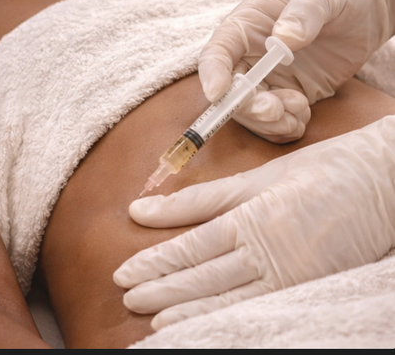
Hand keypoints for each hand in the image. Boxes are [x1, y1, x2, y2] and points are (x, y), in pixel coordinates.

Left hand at [113, 116, 394, 329]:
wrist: (383, 182)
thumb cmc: (321, 170)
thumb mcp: (259, 177)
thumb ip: (201, 197)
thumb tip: (144, 207)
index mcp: (255, 217)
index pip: (194, 247)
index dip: (156, 263)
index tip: (125, 273)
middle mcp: (271, 253)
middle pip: (205, 278)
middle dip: (163, 290)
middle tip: (129, 298)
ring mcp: (294, 276)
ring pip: (230, 299)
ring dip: (189, 311)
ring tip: (155, 321)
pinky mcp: (311, 288)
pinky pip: (261, 309)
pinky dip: (228, 317)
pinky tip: (206, 324)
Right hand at [200, 0, 394, 142]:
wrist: (366, 6)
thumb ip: (303, 13)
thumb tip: (282, 39)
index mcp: (248, 23)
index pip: (218, 51)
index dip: (213, 73)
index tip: (218, 93)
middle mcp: (251, 53)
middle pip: (230, 89)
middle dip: (246, 107)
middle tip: (274, 110)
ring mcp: (269, 77)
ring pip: (250, 112)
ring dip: (269, 122)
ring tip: (300, 108)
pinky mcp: (290, 95)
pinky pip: (276, 123)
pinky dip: (285, 128)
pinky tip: (304, 115)